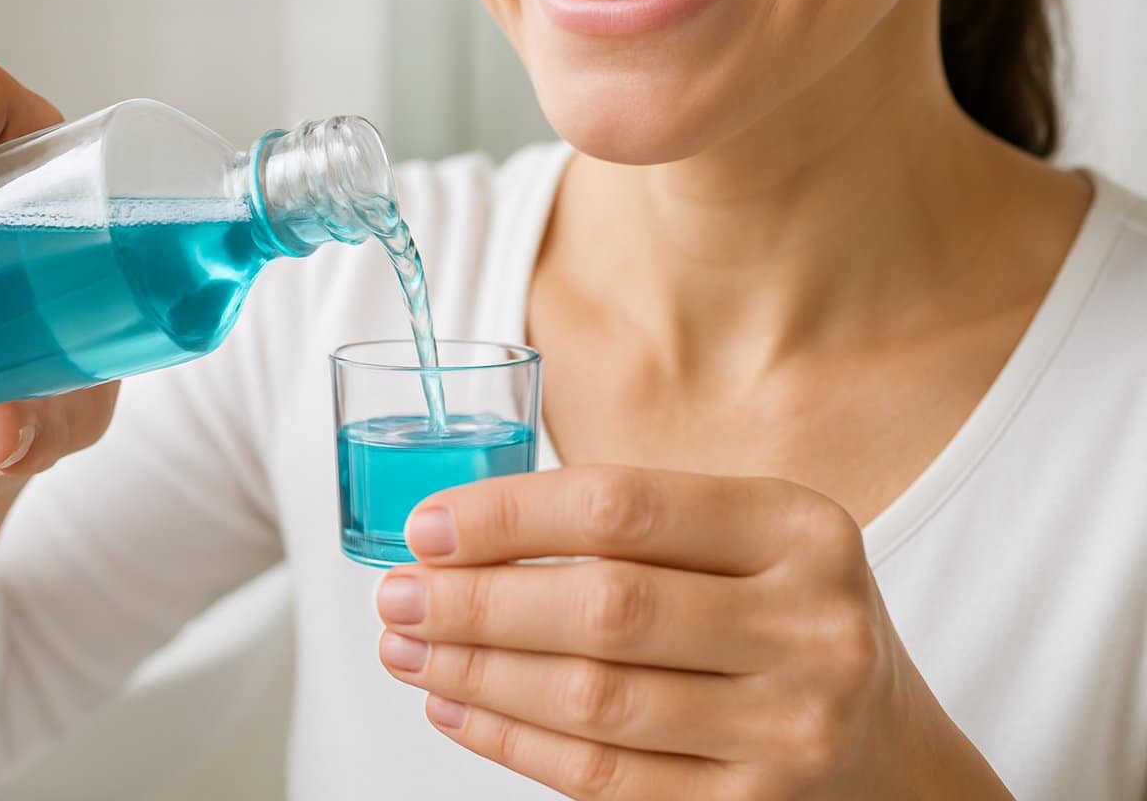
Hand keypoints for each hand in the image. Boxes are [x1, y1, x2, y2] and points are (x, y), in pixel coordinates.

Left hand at [374, 465, 1011, 799]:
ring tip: (406, 649)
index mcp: (800, 532)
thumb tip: (460, 534)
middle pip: (604, 609)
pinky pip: (603, 778)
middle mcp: (807, 629)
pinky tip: (457, 707)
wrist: (886, 751)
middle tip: (395, 595)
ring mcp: (786, 731)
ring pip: (593, 701)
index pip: (625, 507)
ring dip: (476, 673)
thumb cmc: (782, 618)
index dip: (508, 517)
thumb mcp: (750, 541)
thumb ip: (634, 523)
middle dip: (476, 603)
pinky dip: (512, 742)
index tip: (427, 527)